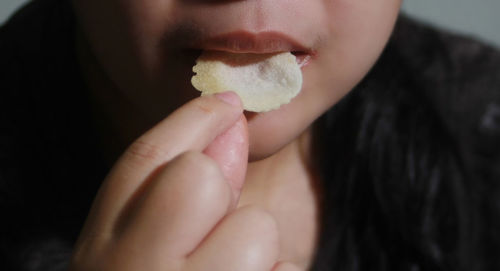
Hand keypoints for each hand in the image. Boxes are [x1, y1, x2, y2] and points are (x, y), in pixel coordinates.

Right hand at [69, 92, 300, 270]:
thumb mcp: (143, 248)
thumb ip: (174, 187)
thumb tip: (228, 120)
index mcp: (101, 255)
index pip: (144, 163)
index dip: (192, 121)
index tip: (226, 104)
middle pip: (198, 180)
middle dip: (217, 189)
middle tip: (210, 226)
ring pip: (255, 231)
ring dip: (254, 252)